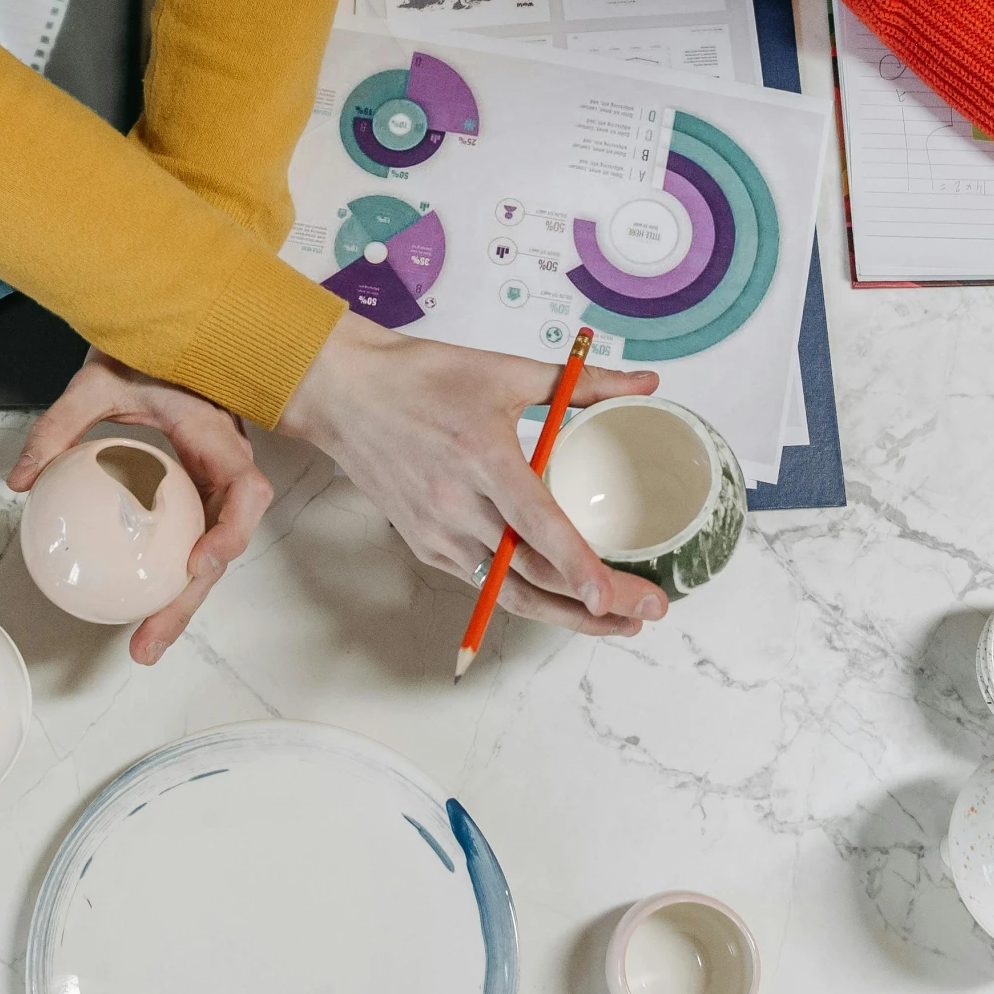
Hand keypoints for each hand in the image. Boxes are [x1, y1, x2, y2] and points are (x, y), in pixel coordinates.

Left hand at [9, 350, 272, 665]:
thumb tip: (21, 479)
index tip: (200, 563)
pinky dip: (167, 578)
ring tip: (143, 641)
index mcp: (217, 438)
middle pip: (222, 548)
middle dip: (189, 602)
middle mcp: (225, 472)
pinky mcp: (196, 496)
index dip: (231, 531)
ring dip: (179, 604)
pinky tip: (134, 602)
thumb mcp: (96, 381)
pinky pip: (187, 541)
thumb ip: (59, 425)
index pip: (245, 491)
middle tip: (148, 642)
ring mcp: (213, 488)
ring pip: (207, 556)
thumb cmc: (148, 353)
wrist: (173, 335)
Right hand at [278, 315, 669, 635]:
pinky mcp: (427, 547)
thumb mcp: (506, 371)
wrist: (343, 394)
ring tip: (617, 622)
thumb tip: (647, 383)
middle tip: (650, 609)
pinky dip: (527, 598)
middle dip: (597, 604)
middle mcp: (459, 507)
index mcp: (483, 458)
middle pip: (534, 575)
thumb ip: (584, 385)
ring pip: (510, 594)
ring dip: (566, 616)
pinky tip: (566, 602)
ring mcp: (439, 535)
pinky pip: (485, 584)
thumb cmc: (422, 378)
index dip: (577, 566)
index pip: (537, 526)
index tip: (613, 597)